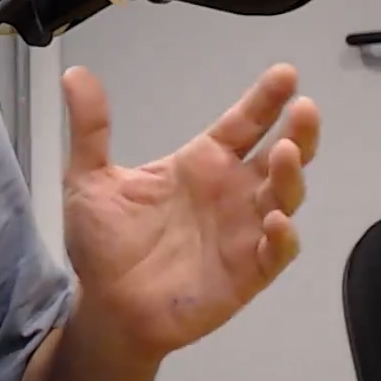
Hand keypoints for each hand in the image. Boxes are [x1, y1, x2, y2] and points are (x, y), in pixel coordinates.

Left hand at [59, 63, 319, 360]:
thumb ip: (90, 127)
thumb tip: (74, 74)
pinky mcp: (246, 273)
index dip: (265, 100)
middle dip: (299, 130)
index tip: (285, 74)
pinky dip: (283, 236)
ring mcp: (243, 232)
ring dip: (292, 175)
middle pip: (281, 155)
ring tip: (287, 151)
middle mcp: (230, 193)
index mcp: (201, 165)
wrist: (105, 306)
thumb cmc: (104, 244)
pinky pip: (276, 252)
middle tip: (305, 108)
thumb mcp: (89, 178)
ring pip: (285, 197)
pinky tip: (276, 220)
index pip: (243, 124)